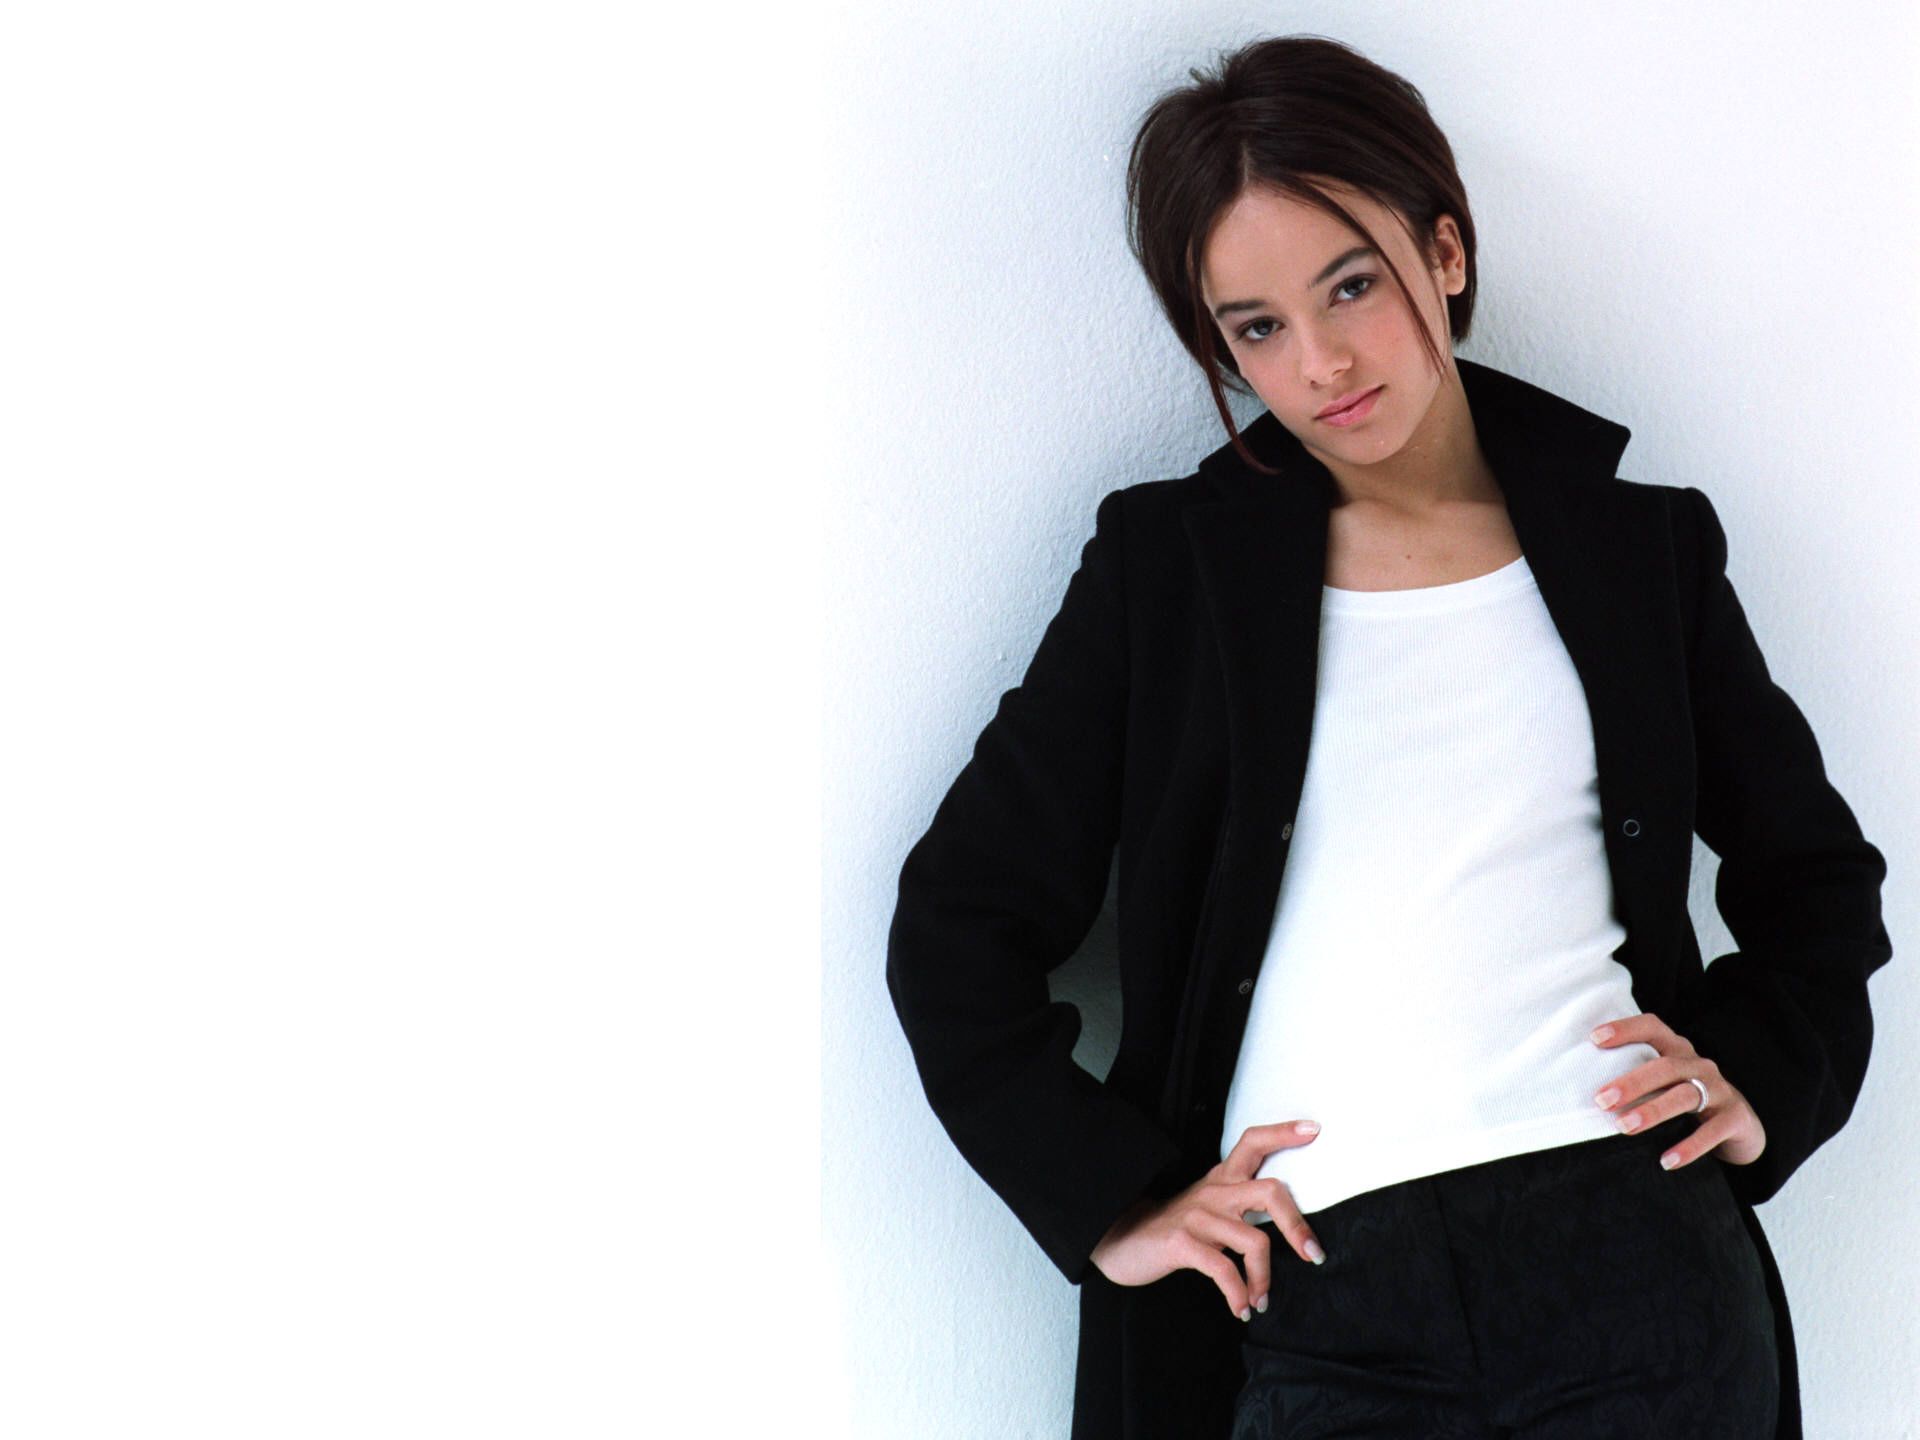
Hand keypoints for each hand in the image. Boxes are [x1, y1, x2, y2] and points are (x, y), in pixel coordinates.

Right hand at [1088, 1120, 1326, 1322]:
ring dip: (1265, 1278)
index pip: (1253, 1142)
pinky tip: (1241, 1309)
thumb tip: (1291, 1229)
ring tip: (1262, 1300)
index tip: (1314, 1130)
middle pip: (1270, 1191)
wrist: (1120, 1240)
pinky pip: (1223, 1270)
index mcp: (1221, 1178)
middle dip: (1298, 1226)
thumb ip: (1240, 1206)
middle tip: (1313, 1255)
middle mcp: (1214, 1191)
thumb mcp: (1208, 1207)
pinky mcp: (1182, 1243)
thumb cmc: (1174, 1229)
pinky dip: (1238, 1295)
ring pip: (1253, 1241)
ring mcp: (1198, 1216)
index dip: (1284, 1133)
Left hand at [1590, 1011, 1767, 1170]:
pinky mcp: (1735, 1119)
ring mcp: (1721, 1090)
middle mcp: (1699, 1065)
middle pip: (1666, 1066)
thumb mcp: (1666, 1083)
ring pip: (1686, 1095)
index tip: (1594, 1039)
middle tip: (1602, 1100)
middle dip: (1632, 1082)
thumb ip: (1637, 1078)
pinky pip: (1711, 1132)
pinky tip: (1666, 1161)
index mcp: (1678, 1050)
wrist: (1743, 1126)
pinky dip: (1689, 1147)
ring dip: (1653, 1111)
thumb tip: (1585, 1092)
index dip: (1625, 1029)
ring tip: (1624, 1127)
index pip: (1653, 1028)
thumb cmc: (1688, 1100)